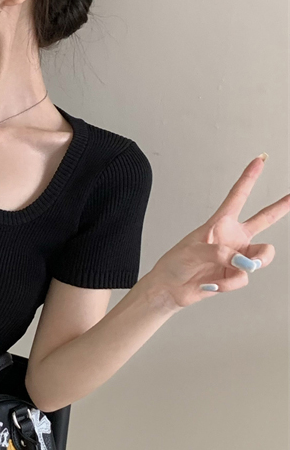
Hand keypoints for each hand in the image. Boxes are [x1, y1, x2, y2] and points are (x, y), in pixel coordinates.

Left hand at [146, 154, 289, 310]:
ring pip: (262, 256)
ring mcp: (236, 257)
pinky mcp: (235, 275)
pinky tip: (212, 283)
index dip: (249, 178)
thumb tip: (244, 263)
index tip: (259, 160)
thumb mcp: (194, 250)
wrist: (170, 289)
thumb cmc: (176, 264)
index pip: (237, 196)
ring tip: (237, 267)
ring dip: (253, 263)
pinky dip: (228, 283)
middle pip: (264, 219)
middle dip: (281, 207)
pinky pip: (244, 278)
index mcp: (219, 224)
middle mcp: (233, 238)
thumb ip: (222, 253)